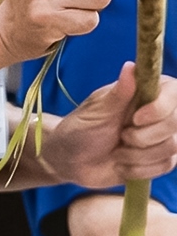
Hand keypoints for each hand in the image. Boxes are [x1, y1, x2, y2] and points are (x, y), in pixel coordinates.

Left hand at [42, 62, 176, 189]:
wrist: (68, 161)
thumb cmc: (79, 130)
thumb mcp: (96, 112)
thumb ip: (119, 93)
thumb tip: (131, 66)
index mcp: (147, 92)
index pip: (175, 92)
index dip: (162, 108)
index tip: (137, 118)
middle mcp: (160, 112)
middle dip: (145, 136)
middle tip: (121, 136)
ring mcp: (162, 136)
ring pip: (173, 147)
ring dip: (137, 155)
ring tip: (117, 150)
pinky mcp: (160, 159)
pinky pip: (165, 165)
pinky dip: (139, 168)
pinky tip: (121, 163)